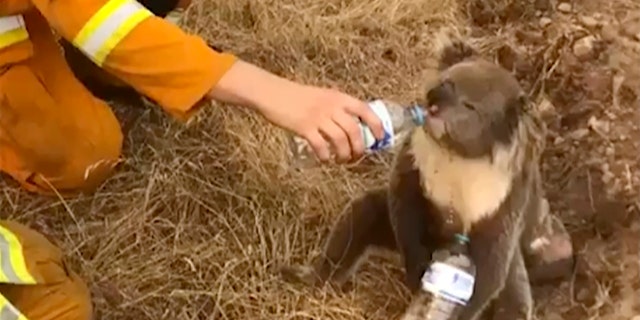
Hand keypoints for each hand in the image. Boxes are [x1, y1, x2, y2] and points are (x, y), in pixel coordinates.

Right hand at [262, 84, 384, 162]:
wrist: (273, 93)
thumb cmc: (297, 97)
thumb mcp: (323, 96)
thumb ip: (336, 108)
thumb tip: (352, 128)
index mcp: (338, 97)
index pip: (365, 110)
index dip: (376, 125)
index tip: (379, 138)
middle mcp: (331, 107)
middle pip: (354, 131)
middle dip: (359, 148)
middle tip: (356, 157)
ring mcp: (318, 117)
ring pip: (340, 141)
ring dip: (344, 155)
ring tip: (341, 161)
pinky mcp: (304, 128)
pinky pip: (321, 146)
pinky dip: (326, 156)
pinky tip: (325, 160)